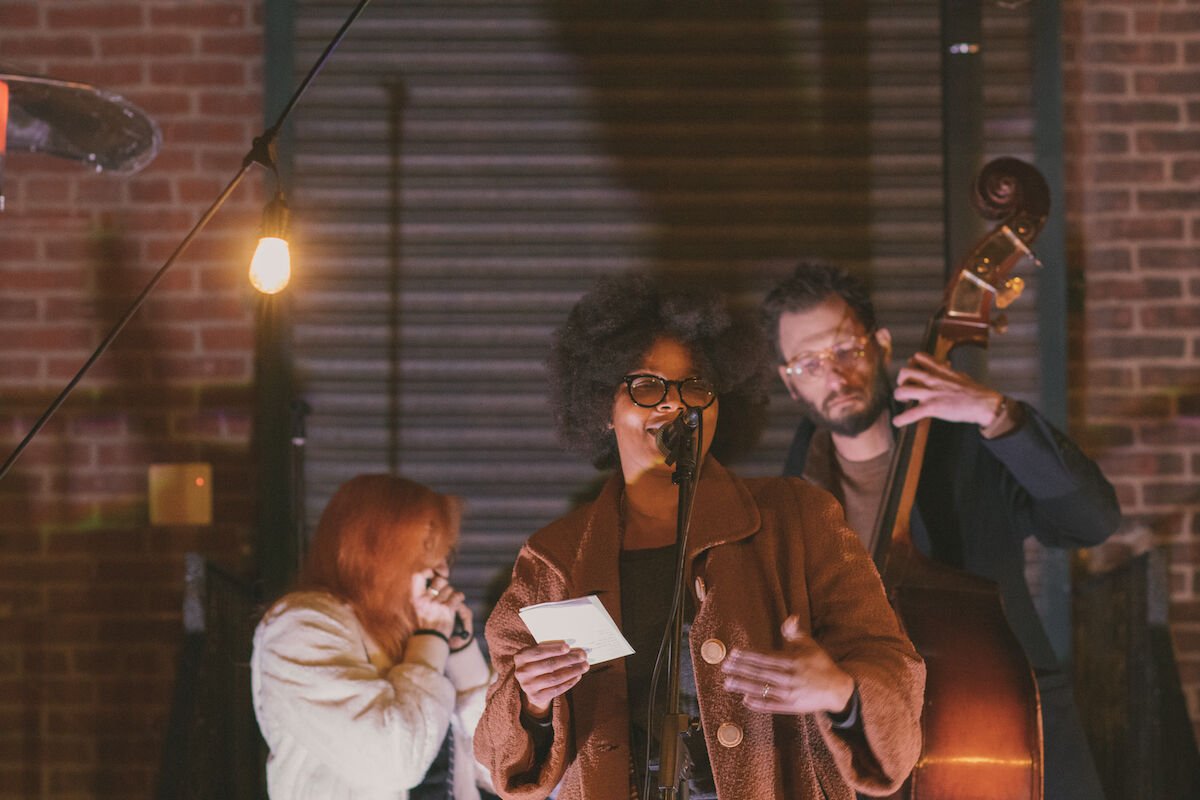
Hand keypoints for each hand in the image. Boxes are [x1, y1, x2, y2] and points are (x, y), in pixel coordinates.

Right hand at [410, 571, 462, 638]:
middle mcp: (425, 599)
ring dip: (452, 594)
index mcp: (416, 598)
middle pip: (439, 581)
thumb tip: (434, 577)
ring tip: (450, 602)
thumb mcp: (417, 608)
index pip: (417, 576)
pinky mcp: (448, 609)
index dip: (426, 572)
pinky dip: (460, 597)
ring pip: (450, 589)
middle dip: (444, 585)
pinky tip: (458, 600)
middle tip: (445, 593)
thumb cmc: (425, 623)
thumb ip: (422, 594)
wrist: (431, 639)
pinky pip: (457, 595)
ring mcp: (436, 604)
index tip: (432, 575)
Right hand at [512, 641, 588, 718]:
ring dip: (572, 671)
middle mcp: (521, 672)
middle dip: (568, 659)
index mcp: (520, 657)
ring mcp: (528, 686)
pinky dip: (569, 682)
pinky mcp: (536, 697)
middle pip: (549, 665)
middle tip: (583, 655)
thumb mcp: (538, 655)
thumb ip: (550, 650)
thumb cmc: (538, 664)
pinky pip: (557, 689)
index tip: (568, 647)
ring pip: (555, 678)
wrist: (531, 686)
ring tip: (584, 666)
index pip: (539, 652)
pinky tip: (578, 675)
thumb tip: (573, 648)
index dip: (554, 650)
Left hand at [721, 616, 854, 715]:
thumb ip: (795, 632)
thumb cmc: (821, 664)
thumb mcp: (810, 645)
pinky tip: (745, 700)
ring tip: (728, 683)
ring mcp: (790, 694)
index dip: (748, 655)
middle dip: (741, 669)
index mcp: (792, 661)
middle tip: (724, 667)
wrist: (837, 690)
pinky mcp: (792, 707)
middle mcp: (789, 678)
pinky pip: (772, 705)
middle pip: (760, 673)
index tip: (733, 653)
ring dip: (744, 686)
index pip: (765, 657)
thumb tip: (790, 617)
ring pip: (763, 689)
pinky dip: (759, 704)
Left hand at [891, 352, 1002, 427]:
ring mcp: (930, 393)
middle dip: (901, 381)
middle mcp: (932, 379)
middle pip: (904, 372)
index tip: (912, 371)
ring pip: (902, 391)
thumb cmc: (974, 391)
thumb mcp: (959, 374)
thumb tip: (944, 365)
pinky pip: (911, 413)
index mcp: (939, 370)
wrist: (983, 403)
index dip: (911, 364)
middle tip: (905, 388)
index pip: (918, 357)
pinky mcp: (932, 408)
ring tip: (904, 402)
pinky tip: (898, 422)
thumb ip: (947, 370)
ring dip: (899, 397)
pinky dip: (901, 419)